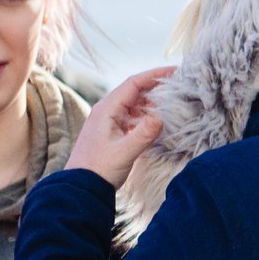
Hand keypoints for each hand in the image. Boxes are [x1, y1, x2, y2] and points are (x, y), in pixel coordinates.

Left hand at [67, 66, 173, 186]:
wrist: (81, 187)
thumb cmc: (100, 169)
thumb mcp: (125, 152)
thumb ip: (143, 134)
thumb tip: (160, 117)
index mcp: (107, 109)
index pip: (134, 83)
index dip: (155, 75)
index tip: (174, 71)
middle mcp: (105, 111)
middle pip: (134, 91)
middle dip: (155, 88)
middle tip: (177, 87)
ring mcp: (107, 121)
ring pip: (132, 105)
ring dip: (150, 103)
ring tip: (170, 105)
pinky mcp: (109, 133)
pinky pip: (129, 117)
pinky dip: (143, 116)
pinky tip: (154, 123)